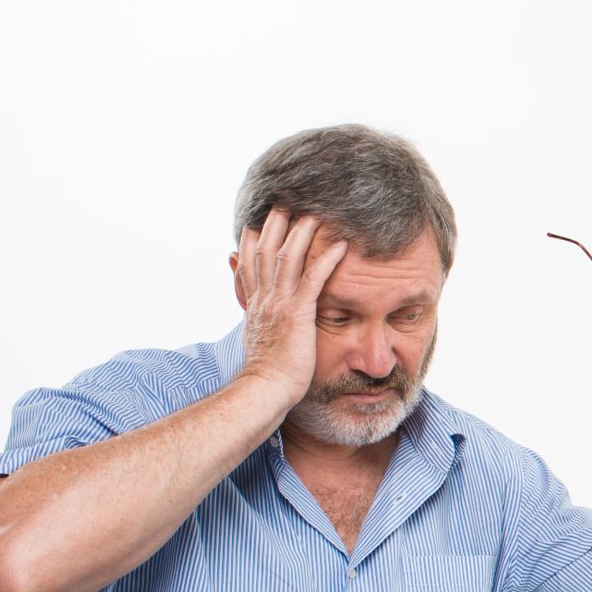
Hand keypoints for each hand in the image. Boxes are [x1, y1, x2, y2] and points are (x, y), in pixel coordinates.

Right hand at [234, 209, 346, 404]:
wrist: (265, 391)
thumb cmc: (267, 372)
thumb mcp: (257, 338)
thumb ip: (255, 317)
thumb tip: (250, 305)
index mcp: (255, 304)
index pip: (250, 263)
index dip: (253, 239)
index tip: (258, 220)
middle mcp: (264, 299)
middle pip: (266, 251)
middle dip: (274, 224)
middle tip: (284, 200)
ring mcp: (280, 305)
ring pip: (288, 258)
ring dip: (302, 232)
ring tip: (316, 211)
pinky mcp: (298, 315)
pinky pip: (313, 280)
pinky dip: (326, 260)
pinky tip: (341, 245)